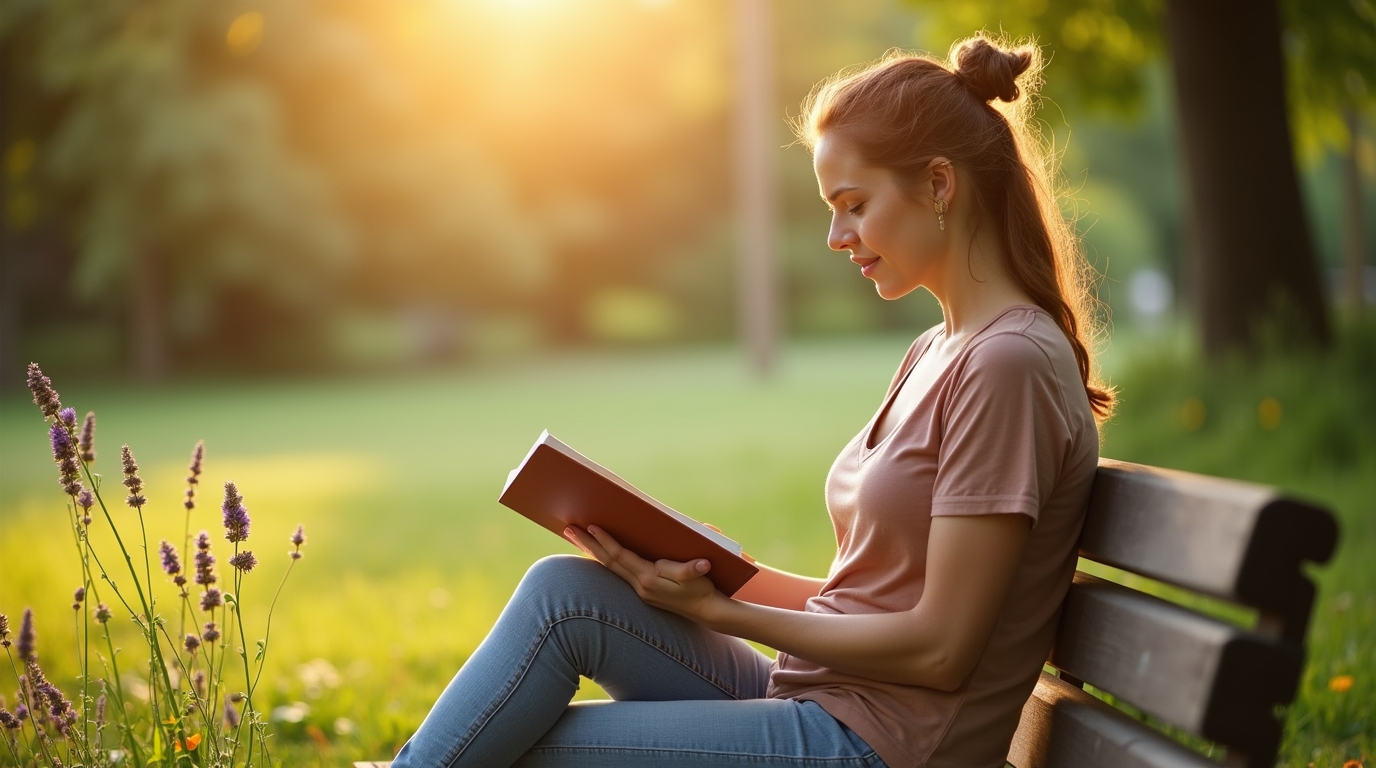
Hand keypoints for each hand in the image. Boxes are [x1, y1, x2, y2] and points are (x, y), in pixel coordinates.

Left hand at [564, 525, 728, 624]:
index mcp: (649, 578)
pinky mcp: (643, 592)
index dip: (605, 541)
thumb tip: (702, 564)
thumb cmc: (703, 589)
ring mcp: (639, 590)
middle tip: (568, 529)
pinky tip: (598, 553)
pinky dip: (605, 560)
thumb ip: (693, 570)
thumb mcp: (700, 577)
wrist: (707, 611)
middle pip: (607, 562)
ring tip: (576, 538)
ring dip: (592, 552)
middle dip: (587, 544)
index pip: (620, 556)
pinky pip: (617, 573)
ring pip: (609, 568)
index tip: (590, 526)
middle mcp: (640, 585)